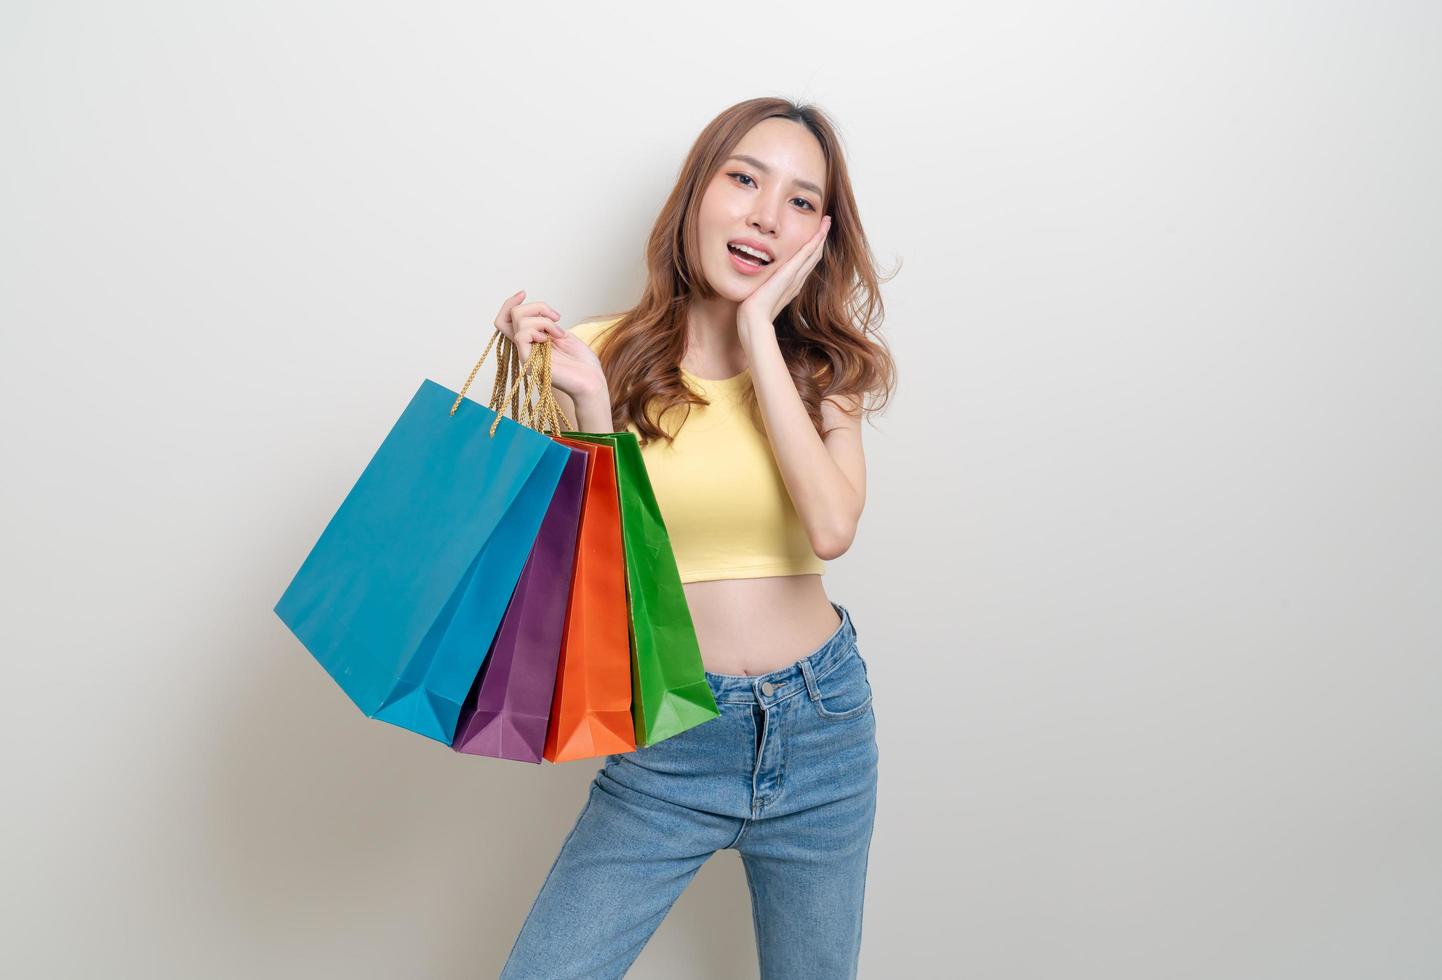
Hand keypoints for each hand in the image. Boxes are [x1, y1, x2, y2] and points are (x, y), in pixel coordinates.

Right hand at [493, 290, 603, 398]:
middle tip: (556, 317)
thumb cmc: (582, 363)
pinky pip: (521, 335)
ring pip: (519, 321)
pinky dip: (538, 329)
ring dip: (544, 320)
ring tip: (559, 333)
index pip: (506, 320)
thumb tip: (534, 312)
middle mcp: (525, 348)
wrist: (591, 381)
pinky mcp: (529, 362)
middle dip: (537, 307)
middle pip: (512, 314)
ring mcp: (526, 355)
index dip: (510, 303)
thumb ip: (546, 324)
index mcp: (531, 342)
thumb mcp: (563, 335)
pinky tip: (551, 339)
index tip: (524, 294)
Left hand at [736, 215, 831, 331]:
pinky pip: (807, 254)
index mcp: (790, 285)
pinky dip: (815, 241)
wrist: (754, 318)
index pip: (804, 264)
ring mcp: (796, 277)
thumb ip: (761, 287)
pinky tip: (820, 230)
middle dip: (820, 240)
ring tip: (827, 222)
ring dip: (821, 237)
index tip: (815, 236)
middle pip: (813, 257)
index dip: (811, 249)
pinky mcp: (791, 273)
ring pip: (814, 254)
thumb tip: (755, 284)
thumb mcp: (759, 294)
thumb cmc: (753, 310)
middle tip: (826, 223)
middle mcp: (797, 281)